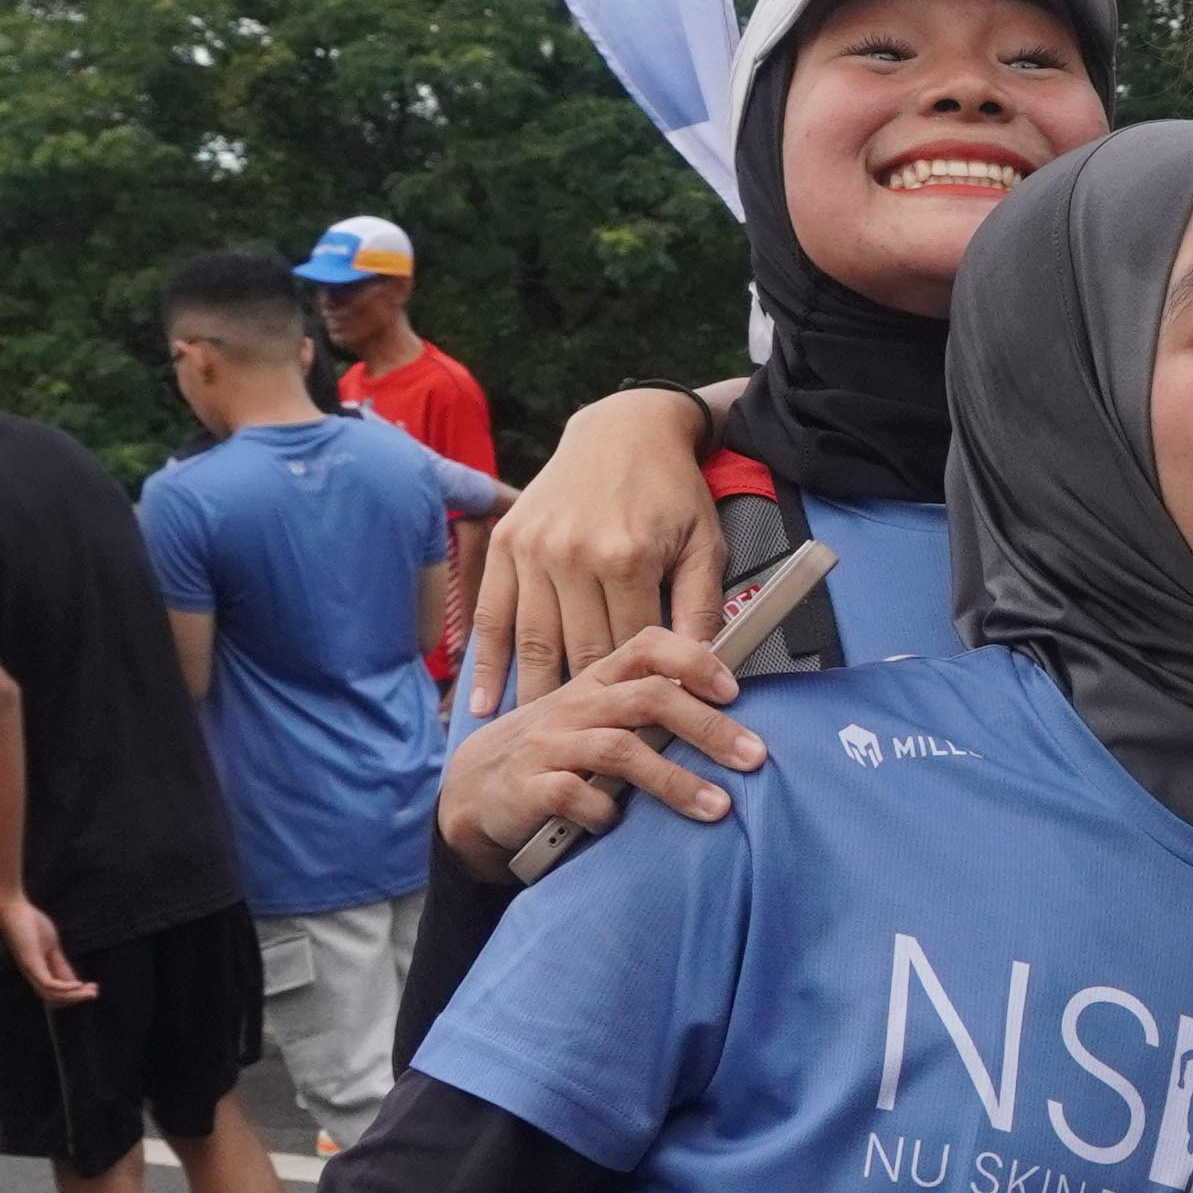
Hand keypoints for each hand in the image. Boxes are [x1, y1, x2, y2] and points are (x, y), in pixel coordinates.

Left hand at [0, 885, 94, 1007]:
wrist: (12, 908)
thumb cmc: (30, 923)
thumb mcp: (51, 945)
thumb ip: (60, 962)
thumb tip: (73, 977)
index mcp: (37, 971)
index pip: (54, 992)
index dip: (73, 994)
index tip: (93, 988)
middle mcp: (32, 974)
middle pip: (53, 998)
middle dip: (75, 998)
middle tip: (95, 993)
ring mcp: (30, 969)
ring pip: (50, 995)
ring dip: (72, 996)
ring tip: (90, 992)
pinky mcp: (30, 962)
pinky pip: (47, 983)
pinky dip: (64, 988)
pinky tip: (78, 984)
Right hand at [435, 626, 765, 879]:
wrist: (473, 789)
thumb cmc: (554, 750)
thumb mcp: (598, 717)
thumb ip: (649, 708)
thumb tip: (729, 708)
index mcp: (598, 680)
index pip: (647, 646)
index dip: (693, 660)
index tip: (734, 690)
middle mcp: (576, 704)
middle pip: (649, 699)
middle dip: (708, 727)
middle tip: (754, 756)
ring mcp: (549, 744)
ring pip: (620, 750)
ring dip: (675, 781)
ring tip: (718, 807)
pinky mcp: (527, 786)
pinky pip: (573, 794)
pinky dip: (602, 811)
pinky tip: (618, 824)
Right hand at [468, 385, 724, 716]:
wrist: (624, 429)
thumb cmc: (673, 492)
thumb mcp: (704, 545)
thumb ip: (701, 608)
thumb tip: (708, 671)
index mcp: (624, 558)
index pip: (632, 649)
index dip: (643, 697)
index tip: (648, 740)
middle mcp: (571, 557)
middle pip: (579, 654)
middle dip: (591, 710)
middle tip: (593, 763)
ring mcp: (532, 551)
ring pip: (532, 642)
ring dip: (534, 698)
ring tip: (539, 747)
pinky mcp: (506, 545)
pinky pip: (493, 616)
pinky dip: (487, 663)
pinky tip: (484, 704)